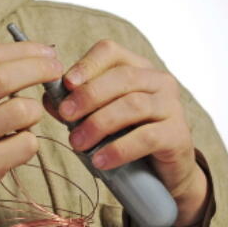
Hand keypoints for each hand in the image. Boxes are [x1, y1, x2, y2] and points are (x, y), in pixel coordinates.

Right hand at [0, 41, 62, 224]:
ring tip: (27, 118)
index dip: (25, 50)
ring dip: (35, 110)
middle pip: (4, 77)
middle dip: (39, 69)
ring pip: (21, 110)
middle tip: (56, 71)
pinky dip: (31, 141)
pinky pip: (26, 144)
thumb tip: (30, 57)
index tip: (47, 53)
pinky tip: (17, 145)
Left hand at [48, 39, 208, 226]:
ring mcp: (172, 107)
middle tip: (66, 116)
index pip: (111, 51)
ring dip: (99, 123)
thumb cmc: (127, 138)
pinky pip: (147, 137)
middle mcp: (159, 81)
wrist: (163, 175)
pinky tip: (100, 161)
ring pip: (133, 105)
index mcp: (137, 68)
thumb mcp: (99, 117)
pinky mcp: (178, 135)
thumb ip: (77, 106)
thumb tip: (49, 99)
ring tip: (77, 143)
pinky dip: (119, 148)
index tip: (67, 83)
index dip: (87, 64)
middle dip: (89, 96)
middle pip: (122, 77)